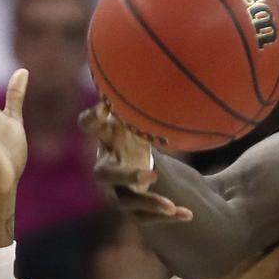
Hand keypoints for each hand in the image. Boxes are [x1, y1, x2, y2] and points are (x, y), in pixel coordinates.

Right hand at [79, 102, 190, 221]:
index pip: (90, 126)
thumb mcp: (145, 120)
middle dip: (125, 175)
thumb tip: (157, 61)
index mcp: (109, 139)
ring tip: (170, 206)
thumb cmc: (145, 137)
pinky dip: (168, 216)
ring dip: (149, 203)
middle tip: (152, 175)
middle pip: (105, 173)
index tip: (105, 110)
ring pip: (127, 201)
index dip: (93, 119)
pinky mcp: (135, 208)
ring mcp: (119, 189)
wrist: (154, 173)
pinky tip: (188, 215)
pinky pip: (147, 218)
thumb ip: (145, 102)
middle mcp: (109, 165)